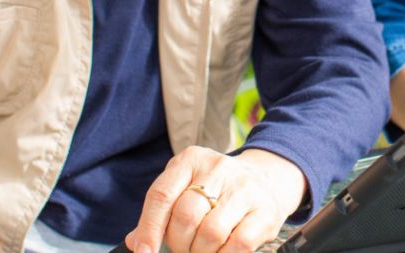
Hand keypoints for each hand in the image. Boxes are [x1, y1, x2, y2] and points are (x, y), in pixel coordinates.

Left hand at [125, 147, 306, 252]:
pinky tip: (222, 251)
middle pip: (186, 217)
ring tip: (203, 249)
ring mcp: (244, 189)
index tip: (144, 251)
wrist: (268, 179)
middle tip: (184, 248)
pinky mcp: (265, 211)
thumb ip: (161, 213)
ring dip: (201, 252)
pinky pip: (238, 245)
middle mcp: (218, 168)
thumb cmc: (216, 190)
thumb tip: (136, 242)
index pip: (161, 195)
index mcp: (191, 160)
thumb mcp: (186, 188)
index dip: (149, 228)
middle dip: (179, 244)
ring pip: (211, 233)